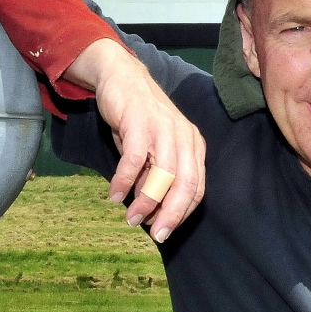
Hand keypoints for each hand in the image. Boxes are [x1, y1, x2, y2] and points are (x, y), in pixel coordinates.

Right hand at [65, 39, 205, 241]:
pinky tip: (114, 195)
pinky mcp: (140, 122)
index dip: (182, 213)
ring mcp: (163, 128)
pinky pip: (135, 159)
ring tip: (131, 218)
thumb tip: (149, 210)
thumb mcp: (151, 148)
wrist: (120, 76)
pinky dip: (124, 181)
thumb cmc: (137, 118)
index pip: (196, 187)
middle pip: (185, 184)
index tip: (165, 231)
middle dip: (172, 214)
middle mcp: (183, 136)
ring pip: (163, 174)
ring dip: (146, 201)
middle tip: (156, 235)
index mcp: (192, 144)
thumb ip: (154, 175)